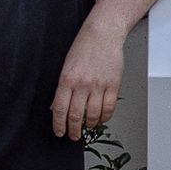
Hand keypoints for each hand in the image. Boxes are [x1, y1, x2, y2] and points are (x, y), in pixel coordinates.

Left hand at [51, 21, 125, 140]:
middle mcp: (82, 84)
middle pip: (76, 116)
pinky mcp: (113, 85)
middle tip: (73, 136)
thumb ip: (62, 88)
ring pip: (93, 115)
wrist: (103, 33)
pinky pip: (109, 108)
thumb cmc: (84, 46)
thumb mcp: (66, 66)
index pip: (60, 109)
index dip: (59, 125)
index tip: (60, 132)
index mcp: (67, 79)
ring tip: (87, 127)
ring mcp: (98, 86)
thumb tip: (57, 106)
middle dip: (73, 130)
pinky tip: (101, 118)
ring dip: (89, 125)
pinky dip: (104, 117)